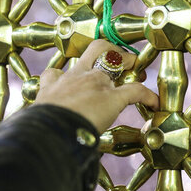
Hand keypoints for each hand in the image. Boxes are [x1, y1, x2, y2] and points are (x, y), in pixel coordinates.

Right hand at [34, 40, 158, 132]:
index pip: (55, 74)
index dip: (64, 77)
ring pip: (115, 58)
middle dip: (109, 51)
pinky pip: (136, 91)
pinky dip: (148, 96)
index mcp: (53, 87)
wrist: (46, 134)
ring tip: (137, 69)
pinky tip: (155, 103)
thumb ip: (41, 125)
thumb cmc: (38, 133)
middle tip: (117, 60)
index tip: (70, 82)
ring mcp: (94, 84)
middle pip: (93, 49)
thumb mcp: (35, 123)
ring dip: (128, 62)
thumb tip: (34, 140)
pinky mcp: (111, 97)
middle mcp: (74, 78)